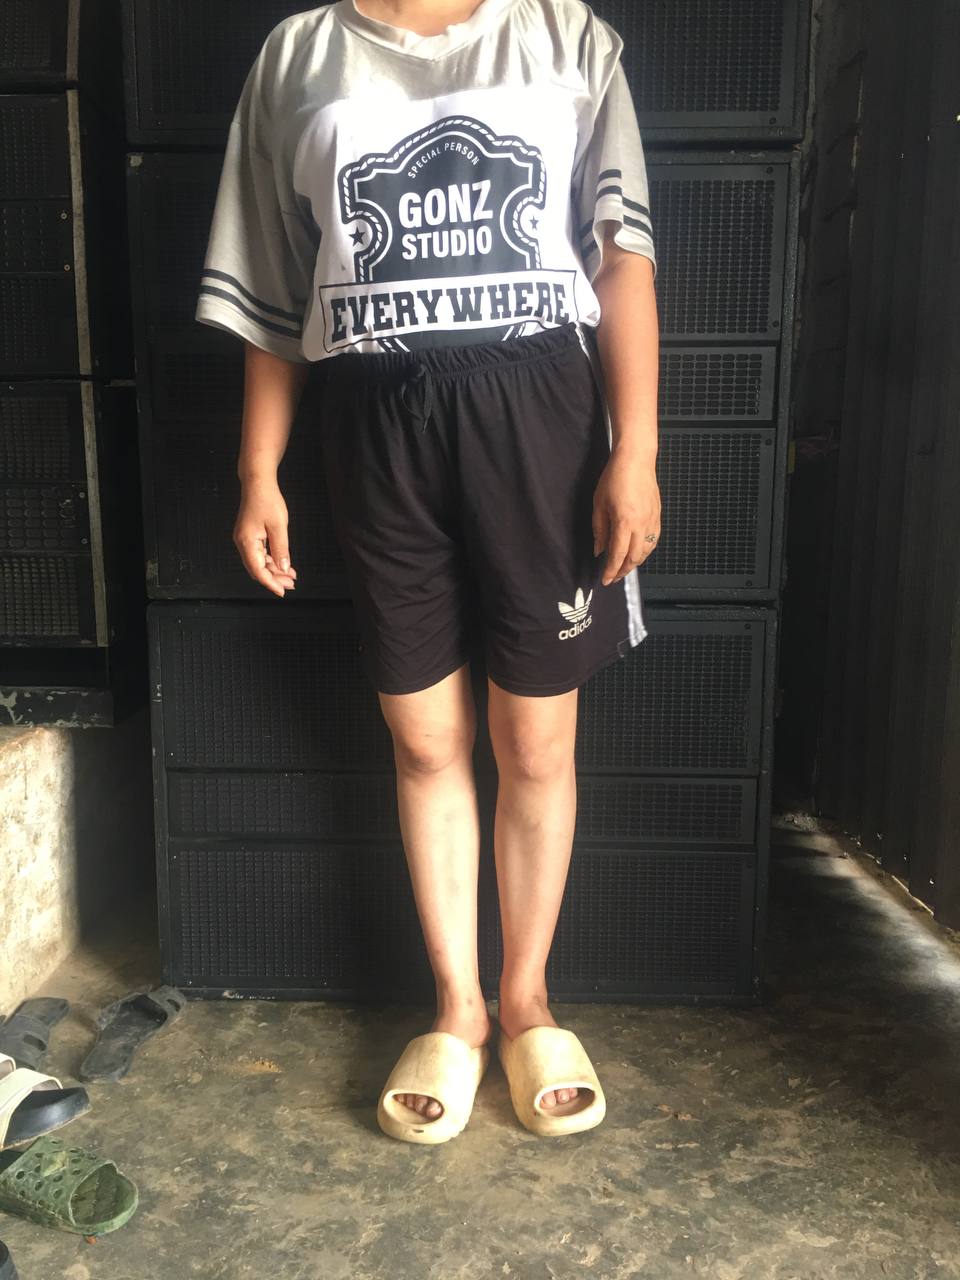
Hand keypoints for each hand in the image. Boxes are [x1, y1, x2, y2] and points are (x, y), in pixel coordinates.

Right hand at [233, 476, 297, 596]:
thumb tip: (284, 568)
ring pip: (259, 562)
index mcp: (246, 541)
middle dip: (274, 579)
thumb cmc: (266, 499)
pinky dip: (272, 560)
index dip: (270, 583)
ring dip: (274, 570)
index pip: (258, 570)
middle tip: (291, 585)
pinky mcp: (250, 536)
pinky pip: (260, 554)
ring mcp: (245, 539)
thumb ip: (281, 549)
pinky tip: (284, 564)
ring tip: (291, 576)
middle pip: (257, 569)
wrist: (258, 483)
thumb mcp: (279, 526)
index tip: (282, 591)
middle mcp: (242, 542)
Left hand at [592, 450, 660, 585]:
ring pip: (646, 551)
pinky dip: (645, 551)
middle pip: (634, 558)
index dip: (610, 571)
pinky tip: (637, 553)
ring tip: (624, 568)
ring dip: (635, 563)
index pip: (617, 555)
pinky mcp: (657, 516)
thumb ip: (599, 530)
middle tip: (613, 578)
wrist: (636, 459)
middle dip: (623, 571)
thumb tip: (599, 550)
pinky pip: (653, 541)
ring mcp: (652, 521)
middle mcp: (641, 525)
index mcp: (624, 523)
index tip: (605, 580)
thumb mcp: (599, 505)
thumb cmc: (615, 478)